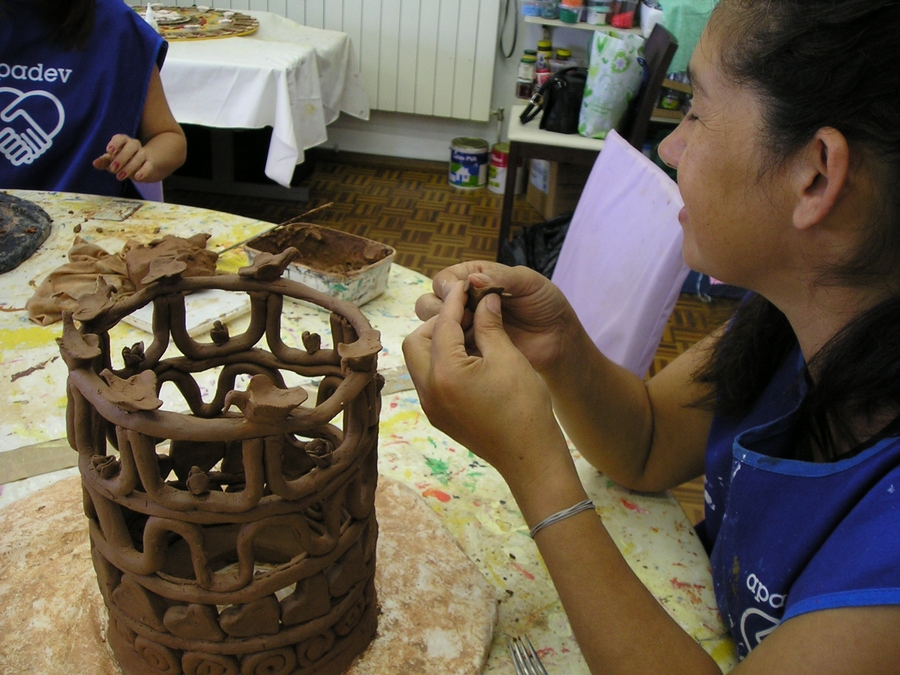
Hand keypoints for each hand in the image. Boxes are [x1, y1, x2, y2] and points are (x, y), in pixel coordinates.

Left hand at [92, 134, 155, 181]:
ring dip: (129, 167)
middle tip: (112, 169)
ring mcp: (143, 153)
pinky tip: (137, 178)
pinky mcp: (150, 163)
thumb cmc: (124, 159)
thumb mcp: (112, 159)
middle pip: (131, 147)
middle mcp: (134, 145)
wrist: (143, 164)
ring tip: (119, 177)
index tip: (109, 151)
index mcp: (123, 141)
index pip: (120, 138)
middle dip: (121, 158)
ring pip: (139, 157)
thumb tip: (95, 163)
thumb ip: (104, 161)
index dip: (115, 143)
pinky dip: (143, 171)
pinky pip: (148, 166)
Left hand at [403, 280, 568, 482]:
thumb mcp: (507, 357)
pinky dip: (442, 363)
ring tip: (469, 334)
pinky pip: (430, 380)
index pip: (442, 325)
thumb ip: (489, 324)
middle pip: (416, 343)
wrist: (529, 456)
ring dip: (438, 343)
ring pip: (420, 362)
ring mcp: (431, 406)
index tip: (466, 286)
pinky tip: (469, 357)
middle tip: (465, 315)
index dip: (455, 302)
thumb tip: (484, 298)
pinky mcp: (439, 416)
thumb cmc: (524, 406)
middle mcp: (429, 391)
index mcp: (445, 374)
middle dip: (437, 324)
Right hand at [415, 261, 576, 373]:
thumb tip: (472, 280)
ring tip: (473, 334)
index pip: (444, 280)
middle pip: (429, 303)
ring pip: (434, 329)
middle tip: (468, 318)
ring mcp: (464, 329)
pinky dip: (457, 352)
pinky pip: (450, 353)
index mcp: (473, 278)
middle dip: (443, 311)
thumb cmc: (545, 304)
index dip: (448, 288)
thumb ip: (502, 278)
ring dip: (447, 332)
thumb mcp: (528, 282)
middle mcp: (463, 303)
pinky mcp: (469, 352)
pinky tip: (475, 351)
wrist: (559, 338)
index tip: (462, 295)